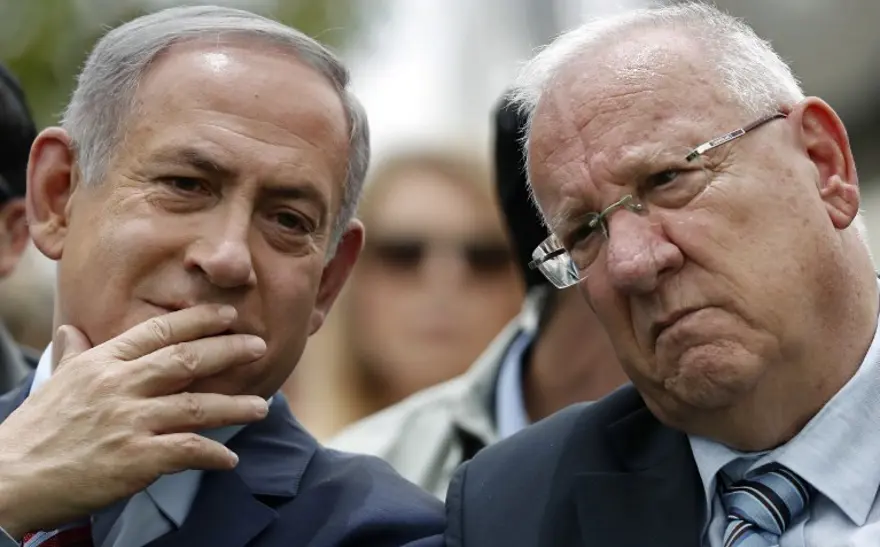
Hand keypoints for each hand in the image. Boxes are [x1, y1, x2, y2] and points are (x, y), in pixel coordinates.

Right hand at [0, 305, 268, 538]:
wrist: (10, 479)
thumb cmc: (35, 431)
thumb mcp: (56, 382)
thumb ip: (74, 353)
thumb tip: (74, 329)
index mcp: (103, 363)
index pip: (159, 332)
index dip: (199, 321)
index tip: (228, 316)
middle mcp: (120, 386)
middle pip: (186, 360)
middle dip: (229, 351)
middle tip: (260, 347)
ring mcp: (130, 422)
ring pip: (197, 406)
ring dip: (235, 406)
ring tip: (262, 407)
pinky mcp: (136, 459)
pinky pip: (188, 451)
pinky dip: (213, 454)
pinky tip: (229, 459)